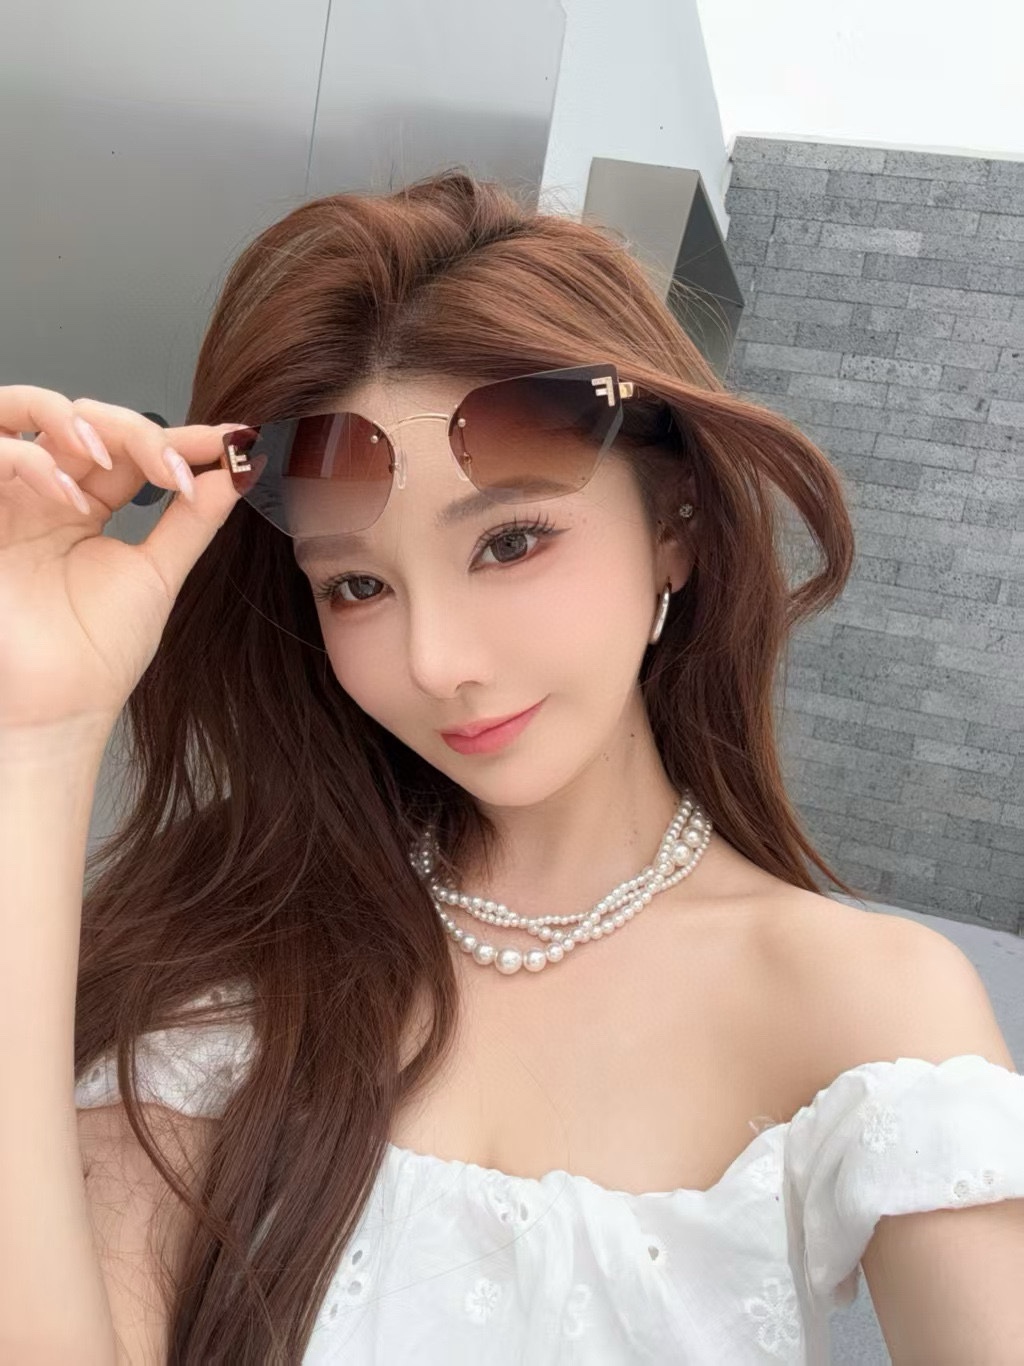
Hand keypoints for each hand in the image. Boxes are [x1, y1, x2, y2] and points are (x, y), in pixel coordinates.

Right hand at [0, 385, 244, 734]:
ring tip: (117, 460)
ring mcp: (8, 500)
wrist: (57, 710)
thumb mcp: (156, 575)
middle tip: (180, 468)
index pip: (131, 447)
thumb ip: (191, 521)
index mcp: (84, 505)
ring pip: (25, 410)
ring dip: (77, 419)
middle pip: (84, 418)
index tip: (234, 442)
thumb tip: (236, 473)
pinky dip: (34, 462)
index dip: (182, 437)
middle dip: (138, 430)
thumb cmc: (96, 655)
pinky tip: (74, 500)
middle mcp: (43, 493)